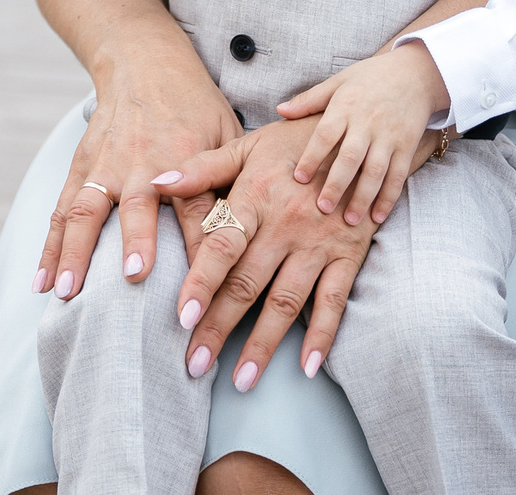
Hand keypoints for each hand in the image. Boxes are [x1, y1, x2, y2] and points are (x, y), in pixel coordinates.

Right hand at [35, 65, 241, 302]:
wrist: (143, 63)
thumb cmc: (195, 107)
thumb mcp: (227, 135)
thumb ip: (234, 183)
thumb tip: (253, 238)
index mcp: (186, 159)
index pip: (200, 211)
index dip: (204, 250)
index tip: (205, 291)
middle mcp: (143, 165)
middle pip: (139, 206)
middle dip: (137, 241)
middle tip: (135, 277)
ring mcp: (106, 167)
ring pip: (86, 212)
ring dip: (75, 253)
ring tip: (65, 292)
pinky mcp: (82, 168)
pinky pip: (62, 211)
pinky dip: (50, 247)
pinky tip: (41, 281)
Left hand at [157, 116, 441, 389]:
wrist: (360, 135)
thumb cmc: (293, 143)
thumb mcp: (247, 145)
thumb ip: (201, 167)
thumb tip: (155, 182)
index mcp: (257, 195)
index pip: (223, 245)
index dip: (203, 282)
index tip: (182, 318)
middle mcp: (287, 223)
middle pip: (248, 283)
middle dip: (220, 327)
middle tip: (195, 365)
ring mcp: (320, 242)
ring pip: (287, 300)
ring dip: (264, 343)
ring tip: (241, 380)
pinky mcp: (348, 255)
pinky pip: (335, 301)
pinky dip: (323, 335)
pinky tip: (308, 367)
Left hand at [277, 42, 448, 226]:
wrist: (415, 73)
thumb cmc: (370, 78)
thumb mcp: (339, 82)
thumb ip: (310, 100)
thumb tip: (280, 110)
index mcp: (346, 107)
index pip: (325, 135)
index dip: (312, 156)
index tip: (299, 178)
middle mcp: (368, 123)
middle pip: (350, 158)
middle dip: (336, 184)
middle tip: (321, 208)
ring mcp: (389, 136)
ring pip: (375, 171)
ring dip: (362, 198)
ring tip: (349, 220)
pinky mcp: (407, 146)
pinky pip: (398, 175)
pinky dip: (388, 197)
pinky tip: (377, 217)